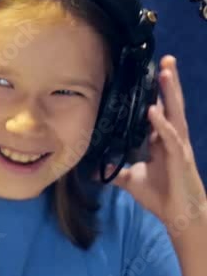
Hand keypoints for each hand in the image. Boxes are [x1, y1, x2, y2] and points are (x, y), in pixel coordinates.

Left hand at [109, 56, 206, 232]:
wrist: (179, 216)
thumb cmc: (161, 196)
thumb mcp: (132, 180)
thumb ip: (115, 171)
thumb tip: (94, 168)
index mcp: (163, 141)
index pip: (159, 111)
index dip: (156, 93)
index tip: (150, 73)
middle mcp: (173, 139)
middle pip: (171, 105)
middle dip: (168, 82)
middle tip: (166, 59)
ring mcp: (179, 147)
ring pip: (175, 114)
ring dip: (170, 94)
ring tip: (165, 72)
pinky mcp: (181, 159)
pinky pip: (171, 137)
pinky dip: (162, 124)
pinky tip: (154, 111)